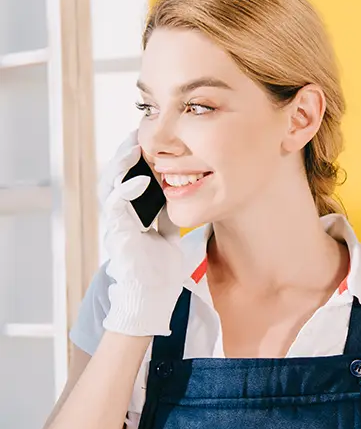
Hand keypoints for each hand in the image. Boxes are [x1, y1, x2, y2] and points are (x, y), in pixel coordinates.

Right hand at [99, 130, 188, 336]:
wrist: (152, 298)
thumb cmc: (160, 270)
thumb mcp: (170, 235)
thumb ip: (170, 215)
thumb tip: (181, 197)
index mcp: (132, 212)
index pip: (130, 176)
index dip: (137, 156)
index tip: (151, 137)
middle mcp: (121, 215)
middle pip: (116, 174)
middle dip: (126, 151)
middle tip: (139, 130)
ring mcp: (117, 223)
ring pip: (110, 184)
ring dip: (122, 164)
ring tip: (135, 146)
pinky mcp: (118, 234)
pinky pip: (116, 206)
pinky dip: (126, 191)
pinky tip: (140, 180)